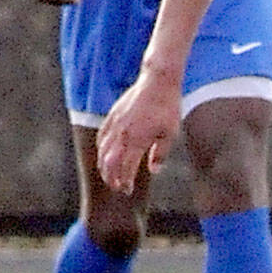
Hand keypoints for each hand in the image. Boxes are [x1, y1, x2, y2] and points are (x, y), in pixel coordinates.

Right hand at [97, 73, 181, 192]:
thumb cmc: (167, 107)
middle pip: (108, 163)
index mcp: (137, 140)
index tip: (127, 190)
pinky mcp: (113, 115)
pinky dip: (101, 149)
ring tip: (110, 175)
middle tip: (117, 187)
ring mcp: (115, 123)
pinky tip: (105, 153)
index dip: (124, 182)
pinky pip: (101, 136)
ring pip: (102, 150)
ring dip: (104, 166)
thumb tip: (154, 171)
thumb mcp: (170, 133)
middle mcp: (122, 134)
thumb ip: (160, 154)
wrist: (158, 82)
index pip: (125, 169)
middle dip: (110, 178)